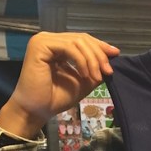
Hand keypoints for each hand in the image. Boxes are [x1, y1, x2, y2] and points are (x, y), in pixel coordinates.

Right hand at [0, 32, 119, 137]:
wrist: (35, 111)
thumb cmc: (55, 98)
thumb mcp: (83, 82)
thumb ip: (95, 69)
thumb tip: (112, 57)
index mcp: (57, 46)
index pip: (82, 40)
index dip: (100, 46)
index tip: (115, 54)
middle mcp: (49, 40)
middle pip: (82, 39)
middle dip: (99, 54)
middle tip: (108, 71)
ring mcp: (43, 41)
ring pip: (77, 42)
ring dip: (92, 59)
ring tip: (98, 76)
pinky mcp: (40, 46)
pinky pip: (69, 48)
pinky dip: (81, 61)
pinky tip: (85, 74)